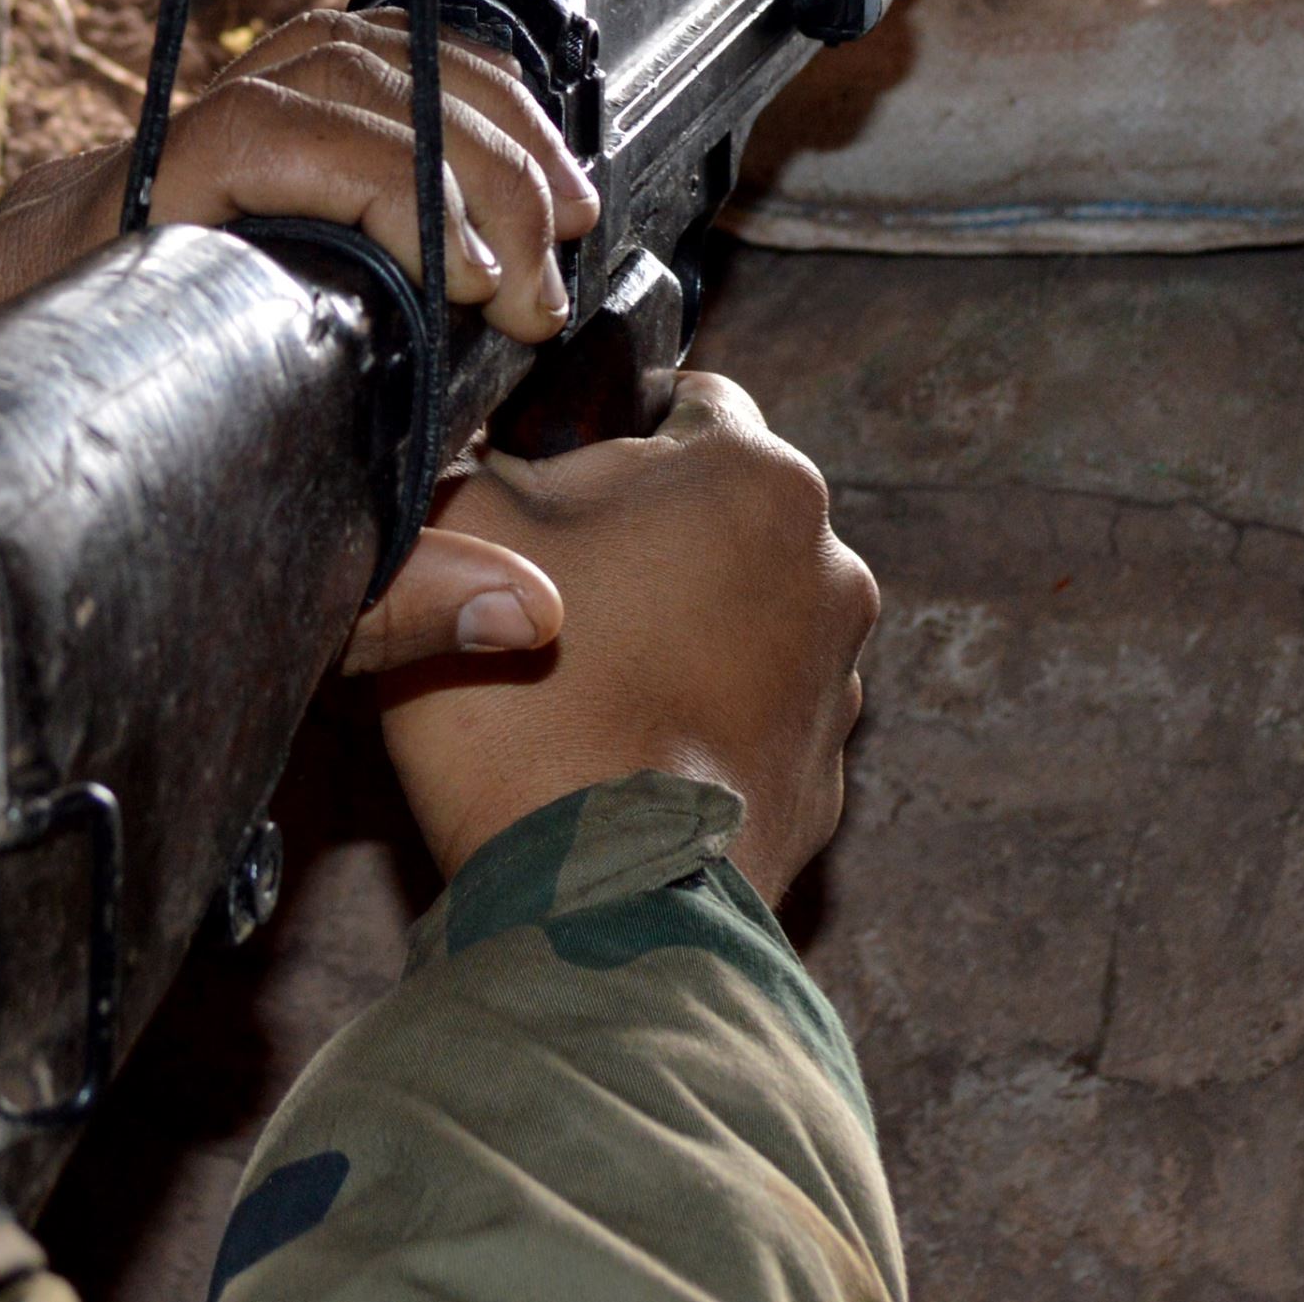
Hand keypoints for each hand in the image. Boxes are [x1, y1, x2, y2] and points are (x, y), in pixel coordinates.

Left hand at [0, 10, 601, 679]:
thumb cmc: (55, 574)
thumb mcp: (212, 606)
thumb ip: (376, 607)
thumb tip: (526, 609)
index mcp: (75, 270)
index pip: (241, 137)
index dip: (386, 182)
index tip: (484, 283)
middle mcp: (98, 192)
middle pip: (305, 74)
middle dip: (464, 156)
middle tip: (543, 268)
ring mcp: (141, 164)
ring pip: (318, 52)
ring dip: (469, 111)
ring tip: (559, 210)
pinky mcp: (186, 165)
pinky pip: (316, 69)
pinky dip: (433, 90)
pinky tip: (508, 148)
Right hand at [372, 372, 877, 901]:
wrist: (595, 903)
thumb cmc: (529, 702)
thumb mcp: (463, 526)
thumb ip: (494, 458)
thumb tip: (507, 452)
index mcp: (757, 476)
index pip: (687, 400)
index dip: (604, 437)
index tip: (549, 493)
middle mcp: (829, 563)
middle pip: (719, 514)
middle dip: (645, 539)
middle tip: (548, 596)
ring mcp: (840, 677)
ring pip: (741, 613)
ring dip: (679, 627)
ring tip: (585, 685)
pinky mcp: (825, 774)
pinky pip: (752, 711)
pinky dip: (699, 716)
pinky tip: (624, 750)